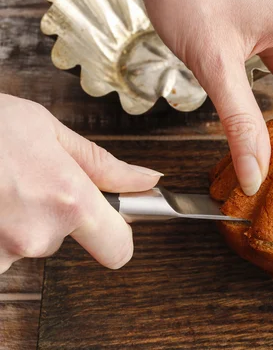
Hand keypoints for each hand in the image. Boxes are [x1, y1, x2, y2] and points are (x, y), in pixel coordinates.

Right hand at [0, 94, 161, 273]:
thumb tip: (146, 181)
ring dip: (16, 219)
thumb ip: (103, 165)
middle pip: (64, 237)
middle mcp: (36, 235)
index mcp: (67, 200)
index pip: (119, 250)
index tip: (112, 222)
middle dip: (52, 212)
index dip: (118, 236)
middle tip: (25, 178)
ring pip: (26, 242)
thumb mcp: (48, 131)